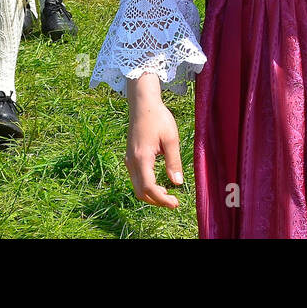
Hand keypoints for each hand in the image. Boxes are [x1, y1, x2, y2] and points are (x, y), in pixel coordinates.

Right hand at [126, 73, 183, 207]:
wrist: (143, 104)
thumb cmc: (158, 118)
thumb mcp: (171, 139)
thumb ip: (173, 162)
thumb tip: (177, 183)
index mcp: (141, 158)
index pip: (149, 188)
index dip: (162, 200)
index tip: (175, 203)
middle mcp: (131, 162)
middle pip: (140, 192)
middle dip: (157, 200)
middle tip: (174, 201)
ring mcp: (129, 160)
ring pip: (137, 187)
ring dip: (152, 195)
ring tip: (169, 194)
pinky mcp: (130, 158)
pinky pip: (136, 179)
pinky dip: (147, 186)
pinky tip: (160, 184)